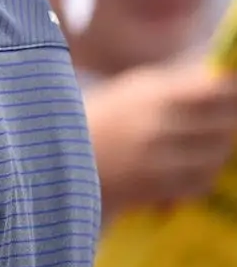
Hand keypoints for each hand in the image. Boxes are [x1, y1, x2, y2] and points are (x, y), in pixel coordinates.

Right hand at [90, 63, 236, 215]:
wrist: (48, 159)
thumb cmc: (97, 121)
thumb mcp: (131, 91)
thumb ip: (176, 85)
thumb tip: (224, 81)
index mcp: (151, 91)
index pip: (216, 89)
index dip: (233, 92)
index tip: (232, 93)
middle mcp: (156, 122)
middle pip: (225, 124)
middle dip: (230, 125)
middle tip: (225, 123)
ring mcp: (154, 156)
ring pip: (216, 155)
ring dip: (217, 153)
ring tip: (204, 148)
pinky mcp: (151, 186)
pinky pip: (199, 182)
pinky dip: (201, 177)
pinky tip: (189, 170)